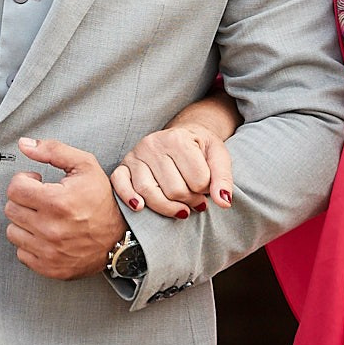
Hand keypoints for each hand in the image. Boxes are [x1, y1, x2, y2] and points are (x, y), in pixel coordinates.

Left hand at [4, 137, 121, 279]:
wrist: (120, 237)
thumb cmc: (103, 200)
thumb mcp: (85, 166)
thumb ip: (52, 150)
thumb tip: (24, 144)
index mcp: (57, 201)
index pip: (14, 188)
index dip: (25, 180)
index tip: (37, 182)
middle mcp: (50, 229)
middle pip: (11, 209)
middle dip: (24, 200)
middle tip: (41, 199)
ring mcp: (48, 251)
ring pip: (12, 231)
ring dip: (24, 222)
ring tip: (43, 217)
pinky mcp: (48, 267)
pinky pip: (21, 253)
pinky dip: (30, 243)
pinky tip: (45, 235)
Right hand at [109, 124, 233, 217]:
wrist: (182, 136)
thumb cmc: (200, 148)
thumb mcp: (218, 156)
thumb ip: (223, 178)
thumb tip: (223, 203)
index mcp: (177, 139)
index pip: (197, 181)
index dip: (206, 191)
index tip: (206, 188)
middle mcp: (153, 144)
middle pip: (174, 190)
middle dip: (189, 201)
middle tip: (196, 200)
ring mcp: (135, 155)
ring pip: (148, 193)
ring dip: (167, 208)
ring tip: (181, 208)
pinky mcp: (123, 166)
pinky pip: (119, 184)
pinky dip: (128, 197)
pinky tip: (140, 207)